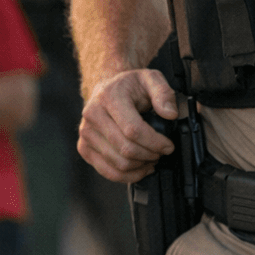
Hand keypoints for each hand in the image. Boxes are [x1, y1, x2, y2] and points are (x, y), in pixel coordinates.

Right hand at [77, 68, 178, 183]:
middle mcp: (93, 114)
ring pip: (118, 163)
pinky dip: (127, 175)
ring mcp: (86, 133)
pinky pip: (107, 171)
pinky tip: (140, 168)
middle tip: (162, 152)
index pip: (133, 129)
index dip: (155, 142)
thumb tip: (170, 114)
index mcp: (109, 96)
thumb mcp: (151, 79)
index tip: (168, 145)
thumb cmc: (130, 86)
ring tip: (152, 158)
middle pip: (126, 149)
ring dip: (140, 166)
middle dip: (150, 155)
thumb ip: (163, 93)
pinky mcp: (84, 147)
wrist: (106, 88)